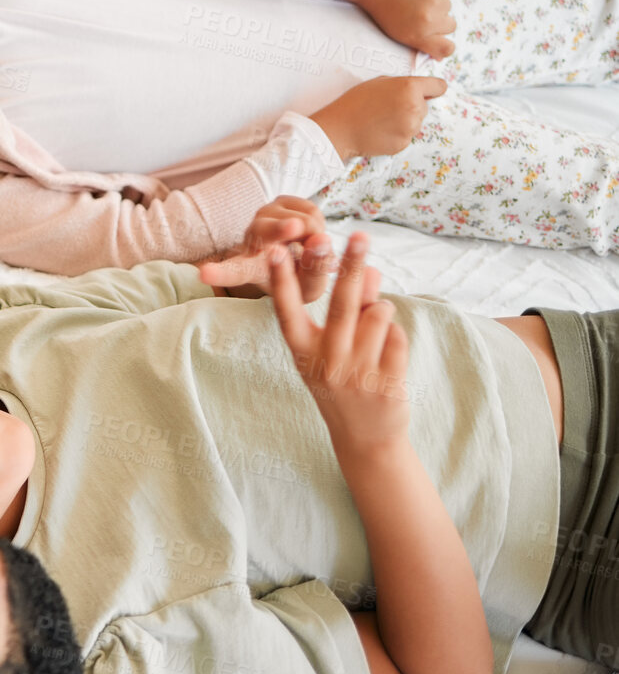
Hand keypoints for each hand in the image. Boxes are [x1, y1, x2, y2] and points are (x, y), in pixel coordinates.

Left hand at [197, 196, 337, 301]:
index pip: (233, 272)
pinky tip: (309, 233)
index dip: (220, 273)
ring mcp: (264, 217)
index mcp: (249, 269)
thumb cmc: (299, 279)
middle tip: (296, 228)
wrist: (298, 259)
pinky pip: (309, 209)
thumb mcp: (310, 287)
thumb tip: (320, 240)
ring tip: (309, 247)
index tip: (204, 274)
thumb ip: (316, 269)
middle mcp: (251, 239)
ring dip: (314, 233)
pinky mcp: (280, 201)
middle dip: (280, 228)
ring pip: (299, 220)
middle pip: (263, 231)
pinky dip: (318, 222)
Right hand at [271, 233, 410, 453]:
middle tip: (360, 236)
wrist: (364, 438)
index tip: (274, 251)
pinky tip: (387, 353)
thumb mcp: (332, 350)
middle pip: (342, 304)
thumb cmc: (342, 384)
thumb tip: (370, 270)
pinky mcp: (386, 383)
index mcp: (303, 353)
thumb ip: (349, 310)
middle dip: (351, 266)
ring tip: (376, 323)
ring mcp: (356, 374)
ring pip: (378, 315)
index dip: (281, 281)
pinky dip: (396, 336)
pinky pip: (398, 337)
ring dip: (381, 309)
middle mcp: (325, 363)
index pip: (287, 311)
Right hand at [310, 75, 446, 159]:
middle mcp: (414, 107)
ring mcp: (410, 127)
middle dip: (411, 107)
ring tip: (382, 121)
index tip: (427, 93)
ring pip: (416, 123)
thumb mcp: (380, 82)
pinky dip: (396, 135)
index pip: (439, 87)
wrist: (339, 129)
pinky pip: (406, 137)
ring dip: (404, 122)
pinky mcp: (403, 143)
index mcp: (410, 87)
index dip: (432, 90)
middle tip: (388, 109)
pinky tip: (380, 132)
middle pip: (425, 107)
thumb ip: (404, 84)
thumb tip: (421, 91)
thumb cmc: (355, 102)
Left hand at [340, 0, 455, 59]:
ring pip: (447, 8)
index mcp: (418, 35)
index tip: (440, 42)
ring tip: (415, 2)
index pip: (447, 48)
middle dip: (440, 24)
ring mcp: (435, 1)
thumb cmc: (382, 11)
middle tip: (423, 17)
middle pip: (450, 26)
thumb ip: (420, 42)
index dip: (445, 47)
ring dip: (437, 7)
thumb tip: (439, 53)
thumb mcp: (397, 34)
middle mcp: (430, 20)